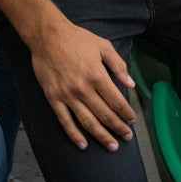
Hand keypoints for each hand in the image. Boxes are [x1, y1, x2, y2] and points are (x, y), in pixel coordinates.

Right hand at [30, 20, 136, 150]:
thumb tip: (130, 84)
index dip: (126, 113)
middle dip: (118, 128)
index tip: (132, 120)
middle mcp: (83, 89)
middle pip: (104, 115)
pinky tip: (83, 144)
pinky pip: (65, 121)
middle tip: (127, 137)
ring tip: (112, 145)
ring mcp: (67, 95)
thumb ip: (118, 65)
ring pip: (87, 122)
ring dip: (101, 136)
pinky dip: (74, 135)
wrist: (48, 36)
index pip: (116, 101)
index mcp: (97, 75)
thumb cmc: (77, 39)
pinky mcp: (53, 98)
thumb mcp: (103, 45)